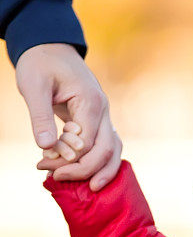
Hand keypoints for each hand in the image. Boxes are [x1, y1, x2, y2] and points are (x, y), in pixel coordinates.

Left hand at [16, 43, 120, 190]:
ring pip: (114, 151)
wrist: (50, 48)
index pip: (87, 142)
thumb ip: (40, 116)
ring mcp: (105, 116)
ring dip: (101, 171)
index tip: (42, 164)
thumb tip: (45, 148)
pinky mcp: (100, 121)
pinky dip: (100, 162)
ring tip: (87, 188)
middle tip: (56, 178)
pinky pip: (108, 146)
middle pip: (106, 150)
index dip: (66, 159)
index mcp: (91, 101)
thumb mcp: (33, 86)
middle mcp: (104, 110)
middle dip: (83, 170)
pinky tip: (84, 172)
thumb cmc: (40, 64)